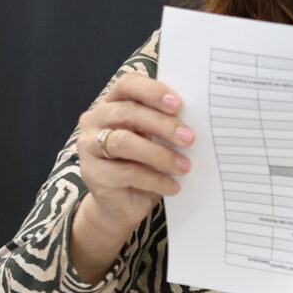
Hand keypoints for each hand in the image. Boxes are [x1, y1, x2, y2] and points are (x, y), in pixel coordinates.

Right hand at [69, 73, 192, 281]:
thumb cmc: (144, 166)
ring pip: (124, 143)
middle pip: (127, 114)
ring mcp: (90, 149)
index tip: (180, 102)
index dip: (152, 91)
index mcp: (111, 104)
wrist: (120, 207)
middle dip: (161, 125)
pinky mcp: (95, 177)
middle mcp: (94, 121)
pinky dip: (155, 181)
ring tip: (185, 167)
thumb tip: (202, 115)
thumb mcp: (156, 142)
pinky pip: (127, 175)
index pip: (127, 84)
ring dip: (160, 155)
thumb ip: (167, 126)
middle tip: (190, 138)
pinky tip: (173, 187)